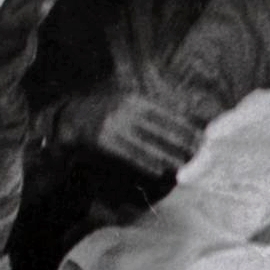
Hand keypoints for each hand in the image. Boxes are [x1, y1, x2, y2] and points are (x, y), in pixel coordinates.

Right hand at [58, 89, 203, 180]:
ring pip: (147, 143)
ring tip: (183, 166)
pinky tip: (159, 170)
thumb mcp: (125, 104)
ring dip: (166, 155)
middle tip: (199, 155)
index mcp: (134, 99)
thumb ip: (148, 112)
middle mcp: (125, 108)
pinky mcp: (103, 138)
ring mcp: (113, 123)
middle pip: (160, 128)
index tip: (202, 138)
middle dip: (181, 142)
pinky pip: (129, 153)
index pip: (166, 114)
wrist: (67, 119)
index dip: (185, 127)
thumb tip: (181, 118)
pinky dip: (145, 162)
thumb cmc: (102, 114)